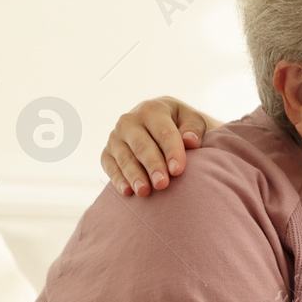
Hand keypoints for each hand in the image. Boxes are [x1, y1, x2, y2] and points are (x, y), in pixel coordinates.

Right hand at [101, 97, 215, 195]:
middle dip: (152, 165)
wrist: (162, 128)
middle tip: (162, 184)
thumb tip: (190, 141)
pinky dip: (117, 179)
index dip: (171, 152)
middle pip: (141, 145)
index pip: (163, 132)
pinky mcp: (108, 152)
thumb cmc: (182, 126)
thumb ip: (194, 129)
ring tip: (144, 192)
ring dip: (134, 175)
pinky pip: (109, 166)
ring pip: (124, 157)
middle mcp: (129, 121)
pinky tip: (127, 191)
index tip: (178, 170)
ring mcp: (116, 137)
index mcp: (152, 110)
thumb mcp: (194, 121)